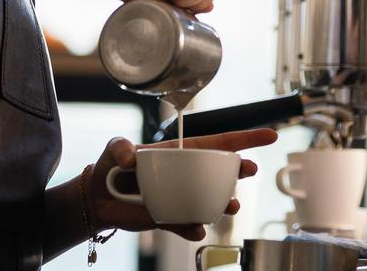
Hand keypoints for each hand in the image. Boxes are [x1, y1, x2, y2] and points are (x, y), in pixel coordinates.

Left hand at [84, 128, 278, 240]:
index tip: (269, 136)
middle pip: (222, 171)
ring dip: (225, 204)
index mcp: (181, 152)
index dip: (244, 139)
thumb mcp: (114, 149)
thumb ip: (121, 146)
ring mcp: (181, 196)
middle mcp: (187, 174)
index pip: (218, 143)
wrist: (97, 199)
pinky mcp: (171, 217)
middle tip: (250, 171)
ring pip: (212, 200)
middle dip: (241, 171)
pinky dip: (194, 228)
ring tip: (230, 207)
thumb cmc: (110, 167)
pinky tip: (195, 229)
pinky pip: (188, 224)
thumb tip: (131, 156)